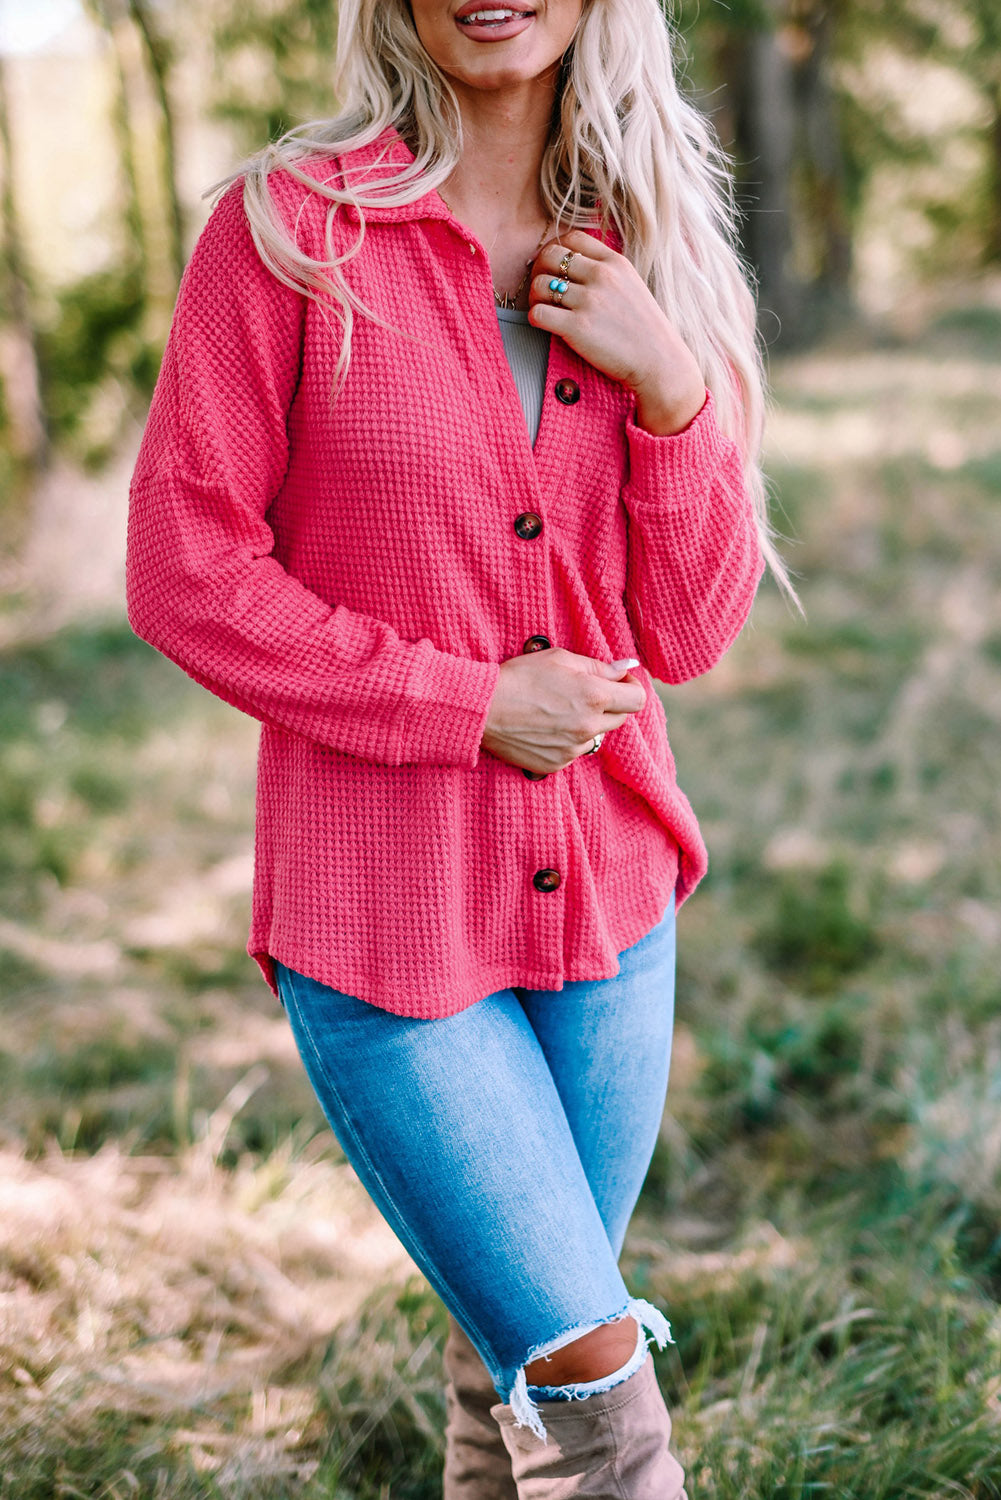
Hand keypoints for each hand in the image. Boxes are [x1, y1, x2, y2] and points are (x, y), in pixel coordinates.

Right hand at [481, 648, 645, 775]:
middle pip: (620, 719)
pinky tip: (545, 726)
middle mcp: (588, 727)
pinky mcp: (556, 764)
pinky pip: (574, 751)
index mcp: (594, 696)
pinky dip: (567, 740)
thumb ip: (599, 666)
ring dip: (588, 723)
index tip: (619, 682)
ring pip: (596, 736)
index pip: (637, 699)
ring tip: (558, 709)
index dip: (631, 687)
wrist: (482, 709)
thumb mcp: (560, 658)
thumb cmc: (519, 677)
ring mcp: (572, 749)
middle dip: (609, 704)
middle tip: (583, 692)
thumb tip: (627, 667)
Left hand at [527, 231, 706, 434]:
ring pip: (539, 284)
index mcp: (613, 262)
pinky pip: (538, 313)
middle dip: (538, 269)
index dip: (556, 251)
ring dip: (534, 297)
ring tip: (543, 309)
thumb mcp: (631, 285)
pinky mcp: (577, 328)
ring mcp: (588, 301)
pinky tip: (544, 325)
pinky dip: (535, 317)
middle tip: (542, 289)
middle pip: (550, 255)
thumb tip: (575, 264)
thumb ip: (606, 271)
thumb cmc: (644, 329)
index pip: (572, 238)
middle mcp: (600, 276)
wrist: (658, 361)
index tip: (555, 268)